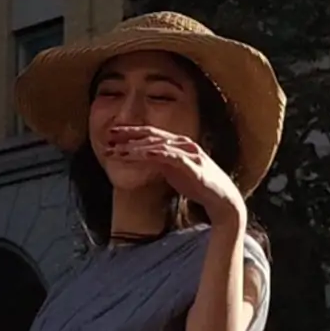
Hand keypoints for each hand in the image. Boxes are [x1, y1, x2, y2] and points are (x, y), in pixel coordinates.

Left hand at [108, 125, 245, 223]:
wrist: (221, 199)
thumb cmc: (198, 184)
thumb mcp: (173, 171)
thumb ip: (159, 162)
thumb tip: (142, 159)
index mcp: (178, 143)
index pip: (150, 133)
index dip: (130, 132)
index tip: (111, 133)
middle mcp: (183, 143)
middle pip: (151, 135)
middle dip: (128, 136)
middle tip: (108, 136)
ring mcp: (188, 153)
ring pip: (157, 145)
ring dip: (135, 147)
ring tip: (118, 151)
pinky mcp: (192, 165)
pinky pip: (170, 157)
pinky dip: (154, 154)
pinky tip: (140, 155)